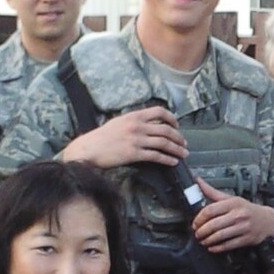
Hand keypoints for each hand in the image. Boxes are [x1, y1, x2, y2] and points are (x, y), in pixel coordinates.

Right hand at [60, 104, 185, 168]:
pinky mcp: (134, 154)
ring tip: (184, 154)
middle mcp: (137, 126)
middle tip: (184, 143)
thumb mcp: (118, 122)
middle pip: (166, 129)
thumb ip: (134, 121)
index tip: (177, 126)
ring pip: (164, 143)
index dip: (172, 119)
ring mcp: (136, 140)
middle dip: (179, 137)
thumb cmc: (101, 137)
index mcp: (134, 116)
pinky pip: (156, 156)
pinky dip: (167, 159)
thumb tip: (148, 124)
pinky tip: (173, 162)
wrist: (88, 149)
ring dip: (177, 149)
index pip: (159, 112)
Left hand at [192, 181, 273, 251]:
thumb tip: (197, 181)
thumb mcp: (231, 198)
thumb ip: (212, 192)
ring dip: (208, 240)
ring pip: (220, 236)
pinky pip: (228, 245)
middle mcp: (238, 215)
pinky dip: (218, 248)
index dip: (199, 218)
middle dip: (201, 231)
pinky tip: (212, 247)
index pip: (210, 210)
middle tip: (197, 233)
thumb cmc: (247, 209)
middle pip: (214, 224)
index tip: (195, 223)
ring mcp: (243, 228)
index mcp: (233, 203)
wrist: (267, 220)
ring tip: (203, 240)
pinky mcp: (246, 239)